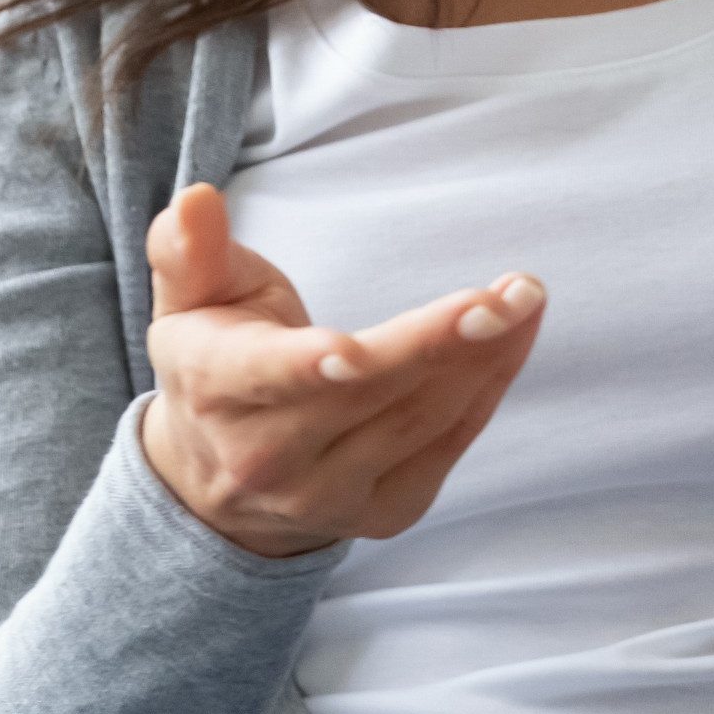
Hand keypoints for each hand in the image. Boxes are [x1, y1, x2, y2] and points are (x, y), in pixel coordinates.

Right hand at [137, 182, 544, 558]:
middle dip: (443, 340)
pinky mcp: (381, 514)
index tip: (354, 349)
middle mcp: (267, 457)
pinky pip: (448, 446)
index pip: (268, 378)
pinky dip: (490, 387)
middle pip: (368, 396)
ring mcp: (325, 496)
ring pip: (420, 421)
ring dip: (486, 357)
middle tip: (514, 292)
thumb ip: (191, 251)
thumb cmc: (217, 358)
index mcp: (217, 389)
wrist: (220, 479)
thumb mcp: (188, 301)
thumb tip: (197, 199)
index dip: (311, 366)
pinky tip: (515, 336)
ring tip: (525, 298)